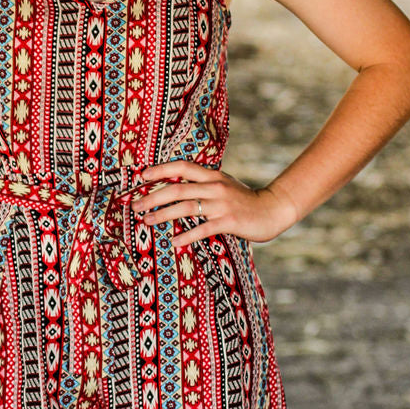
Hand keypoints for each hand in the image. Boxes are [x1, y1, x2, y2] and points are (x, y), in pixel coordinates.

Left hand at [131, 160, 298, 249]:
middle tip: (135, 206)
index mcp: (212, 175)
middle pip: (177, 188)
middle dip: (153, 197)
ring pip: (186, 206)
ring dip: (163, 214)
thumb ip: (204, 185)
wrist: (273, 210)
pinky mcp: (229, 221)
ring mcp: (222, 204)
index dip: (161, 170)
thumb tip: (177, 189)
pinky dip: (187, 235)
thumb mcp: (224, 185)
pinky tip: (174, 241)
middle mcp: (215, 186)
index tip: (141, 176)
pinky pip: (203, 228)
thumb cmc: (245, 200)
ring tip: (147, 221)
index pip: (182, 167)